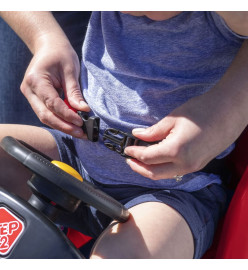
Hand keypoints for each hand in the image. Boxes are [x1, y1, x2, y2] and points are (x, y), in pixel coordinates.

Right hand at [20, 35, 89, 137]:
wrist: (48, 45)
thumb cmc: (60, 53)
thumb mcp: (71, 70)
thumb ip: (75, 92)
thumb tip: (83, 110)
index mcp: (36, 80)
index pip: (52, 103)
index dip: (67, 115)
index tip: (81, 122)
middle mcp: (29, 89)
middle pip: (45, 115)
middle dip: (64, 126)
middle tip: (81, 133)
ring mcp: (30, 95)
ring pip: (45, 117)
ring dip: (62, 126)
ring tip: (78, 132)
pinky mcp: (35, 98)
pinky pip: (46, 112)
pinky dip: (59, 120)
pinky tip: (71, 124)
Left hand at [124, 91, 244, 179]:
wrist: (228, 111)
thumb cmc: (202, 111)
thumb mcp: (172, 119)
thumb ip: (153, 131)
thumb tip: (137, 135)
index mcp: (176, 150)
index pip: (147, 157)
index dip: (134, 154)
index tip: (127, 149)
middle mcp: (185, 164)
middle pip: (154, 173)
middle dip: (139, 168)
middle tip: (129, 160)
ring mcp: (193, 167)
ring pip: (165, 175)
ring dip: (150, 170)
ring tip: (140, 161)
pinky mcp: (199, 165)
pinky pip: (175, 172)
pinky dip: (162, 169)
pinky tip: (157, 160)